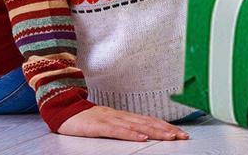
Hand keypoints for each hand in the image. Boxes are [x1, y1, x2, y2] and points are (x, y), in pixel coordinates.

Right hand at [58, 105, 189, 141]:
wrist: (65, 109)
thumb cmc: (87, 120)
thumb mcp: (108, 123)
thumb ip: (124, 127)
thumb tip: (141, 134)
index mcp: (124, 116)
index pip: (150, 121)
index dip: (166, 127)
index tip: (180, 133)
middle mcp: (121, 116)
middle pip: (148, 123)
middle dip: (167, 130)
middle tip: (182, 136)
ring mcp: (111, 119)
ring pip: (138, 126)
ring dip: (156, 132)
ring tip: (170, 137)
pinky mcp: (100, 125)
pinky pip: (118, 131)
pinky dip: (131, 135)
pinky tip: (142, 138)